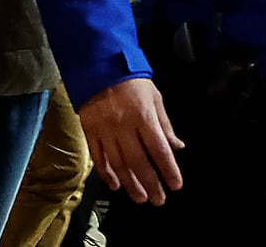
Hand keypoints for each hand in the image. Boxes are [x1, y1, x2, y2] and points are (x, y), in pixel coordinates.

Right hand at [79, 78, 184, 204]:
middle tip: (158, 200)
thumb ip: (165, 124)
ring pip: (118, 163)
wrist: (97, 65)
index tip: (175, 185)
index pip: (159, 149)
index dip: (168, 170)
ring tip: (139, 197)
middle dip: (150, 183)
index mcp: (143, 116)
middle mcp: (123, 126)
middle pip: (138, 161)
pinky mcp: (89, 130)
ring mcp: (104, 129)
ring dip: (129, 183)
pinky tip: (115, 184)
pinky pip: (98, 155)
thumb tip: (176, 147)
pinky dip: (105, 172)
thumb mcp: (154, 97)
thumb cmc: (131, 80)